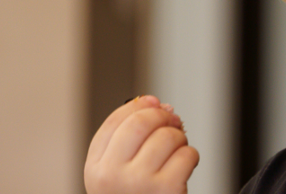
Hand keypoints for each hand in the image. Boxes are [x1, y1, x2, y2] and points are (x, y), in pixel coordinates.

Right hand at [84, 95, 199, 193]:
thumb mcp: (119, 174)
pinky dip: (191, 157)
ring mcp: (138, 184)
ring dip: (180, 138)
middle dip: (162, 116)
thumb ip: (128, 140)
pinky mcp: (166, 191)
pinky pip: (187, 154)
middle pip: (140, 123)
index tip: (154, 103)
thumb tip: (153, 101)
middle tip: (172, 123)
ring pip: (168, 136)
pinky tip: (184, 169)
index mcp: (95, 170)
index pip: (114, 122)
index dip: (138, 106)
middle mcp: (111, 176)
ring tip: (177, 151)